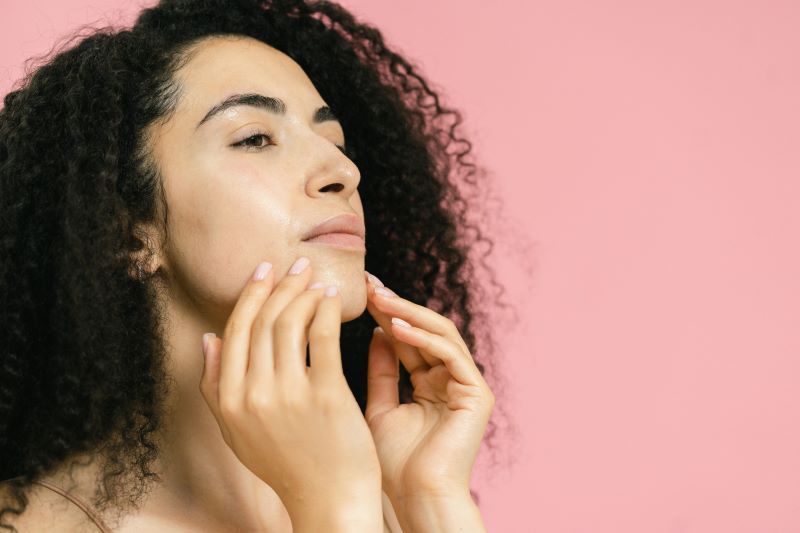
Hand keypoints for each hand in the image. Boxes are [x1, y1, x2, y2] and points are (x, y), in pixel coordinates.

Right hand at [197, 258, 382, 529]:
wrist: (328, 500)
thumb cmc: (286, 463)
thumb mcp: (237, 432)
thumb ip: (216, 387)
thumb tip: (208, 338)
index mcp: (230, 401)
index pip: (235, 332)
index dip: (250, 296)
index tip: (263, 271)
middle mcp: (254, 396)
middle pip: (263, 322)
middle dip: (279, 285)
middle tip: (297, 264)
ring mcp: (289, 396)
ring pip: (290, 324)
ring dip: (303, 293)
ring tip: (316, 278)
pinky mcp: (326, 396)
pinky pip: (322, 337)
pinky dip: (326, 310)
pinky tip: (332, 298)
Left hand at [362, 271, 495, 502]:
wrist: (415, 500)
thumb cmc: (393, 464)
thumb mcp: (380, 407)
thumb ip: (381, 371)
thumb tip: (376, 332)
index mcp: (430, 382)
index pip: (408, 337)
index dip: (384, 313)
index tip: (356, 292)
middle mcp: (452, 379)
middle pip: (424, 328)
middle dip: (395, 304)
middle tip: (367, 283)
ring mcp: (468, 385)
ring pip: (440, 333)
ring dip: (408, 313)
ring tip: (378, 299)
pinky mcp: (477, 394)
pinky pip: (450, 354)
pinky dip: (423, 338)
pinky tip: (395, 327)